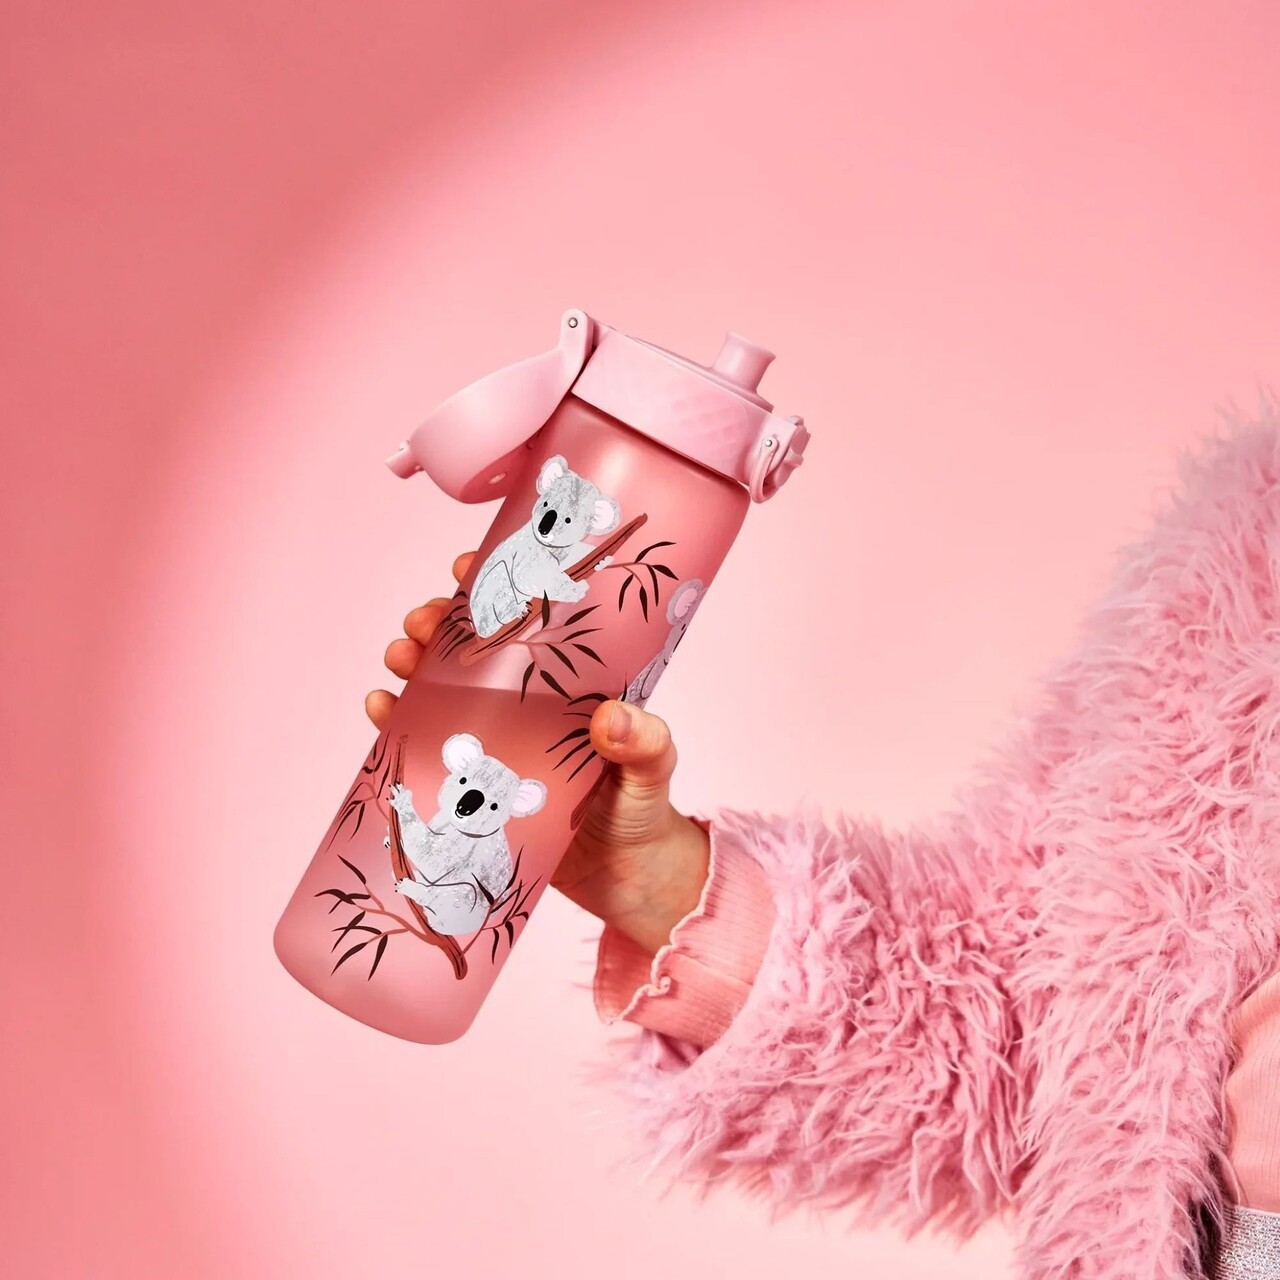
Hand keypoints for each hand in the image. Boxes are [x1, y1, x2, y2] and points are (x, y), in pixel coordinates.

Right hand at [367, 552, 710, 955]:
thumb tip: (612, 720)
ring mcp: (494, 740)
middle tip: (421, 620)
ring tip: (398, 656)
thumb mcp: (655, 766)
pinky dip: (396, 722)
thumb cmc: (644, 809)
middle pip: (471, 647)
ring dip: (411, 662)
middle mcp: (525, 703)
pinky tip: (380, 707)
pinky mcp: (470, 786)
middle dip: (438, 622)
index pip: (529, 619)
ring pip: (440, 688)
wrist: (625, 880)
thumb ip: (645, 743)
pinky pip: (424, 745)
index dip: (496, 585)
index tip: (468, 567)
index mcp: (568, 684)